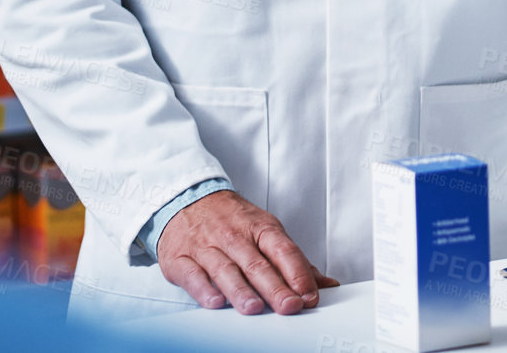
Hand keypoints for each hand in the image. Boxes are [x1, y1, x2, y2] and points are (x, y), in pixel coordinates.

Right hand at [156, 190, 339, 314]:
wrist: (187, 198)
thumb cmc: (232, 220)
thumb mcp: (265, 230)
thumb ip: (294, 261)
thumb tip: (326, 284)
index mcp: (261, 228)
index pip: (283, 250)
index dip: (298, 273)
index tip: (309, 294)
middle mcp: (235, 236)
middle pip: (257, 264)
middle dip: (275, 287)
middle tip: (289, 306)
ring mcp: (206, 247)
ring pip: (226, 270)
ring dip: (241, 290)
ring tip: (254, 308)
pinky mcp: (181, 258)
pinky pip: (193, 274)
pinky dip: (203, 288)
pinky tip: (215, 302)